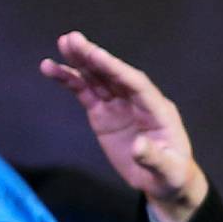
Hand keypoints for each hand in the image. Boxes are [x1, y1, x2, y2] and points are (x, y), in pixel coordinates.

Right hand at [40, 31, 208, 221]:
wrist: (162, 182)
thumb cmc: (170, 175)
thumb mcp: (167, 171)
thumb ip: (153, 158)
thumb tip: (138, 147)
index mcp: (158, 109)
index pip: (136, 84)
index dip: (116, 69)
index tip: (96, 55)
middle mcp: (138, 101)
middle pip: (114, 75)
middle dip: (94, 58)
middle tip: (72, 39)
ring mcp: (119, 105)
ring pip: (98, 79)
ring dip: (80, 62)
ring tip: (62, 44)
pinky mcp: (103, 114)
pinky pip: (85, 93)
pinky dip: (70, 80)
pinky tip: (52, 68)